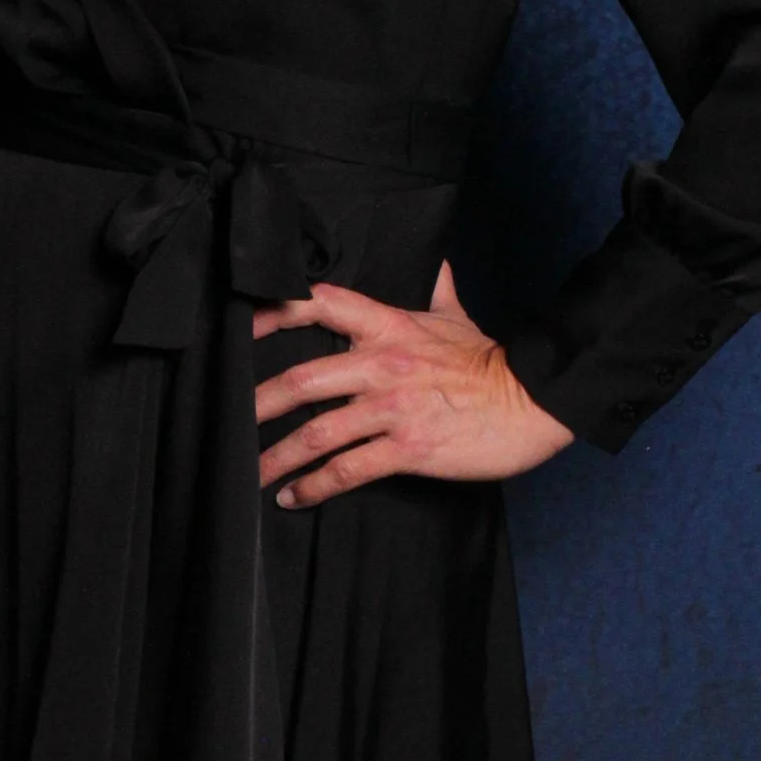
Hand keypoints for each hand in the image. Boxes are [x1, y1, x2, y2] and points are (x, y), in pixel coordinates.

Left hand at [253, 263, 571, 505]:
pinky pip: (347, 469)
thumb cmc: (492, 362)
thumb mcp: (458, 318)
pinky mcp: (408, 448)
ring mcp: (393, 408)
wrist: (534, 400)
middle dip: (257, 403)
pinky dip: (313, 487)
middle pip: (302, 378)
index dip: (276, 310)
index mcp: (389, 327)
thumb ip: (437, 290)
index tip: (241, 326)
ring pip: (317, 432)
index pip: (322, 303)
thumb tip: (435, 262)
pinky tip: (292, 497)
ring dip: (275, 457)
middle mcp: (383, 365)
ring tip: (249, 475)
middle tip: (226, 422)